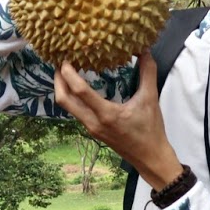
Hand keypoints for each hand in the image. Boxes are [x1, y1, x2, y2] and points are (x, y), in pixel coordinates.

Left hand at [54, 52, 182, 191]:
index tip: (66, 58)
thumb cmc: (151, 130)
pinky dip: (72, 98)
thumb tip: (145, 50)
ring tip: (66, 73)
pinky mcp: (93, 131)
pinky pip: (75, 112)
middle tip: (60, 63)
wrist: (150, 158)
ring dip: (63, 89)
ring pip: (68, 107)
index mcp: (106, 114)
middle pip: (64, 101)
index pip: (80, 91)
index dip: (69, 73)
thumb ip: (147, 73)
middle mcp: (93, 122)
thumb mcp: (150, 99)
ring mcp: (91, 128)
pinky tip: (77, 88)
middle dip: (58, 81)